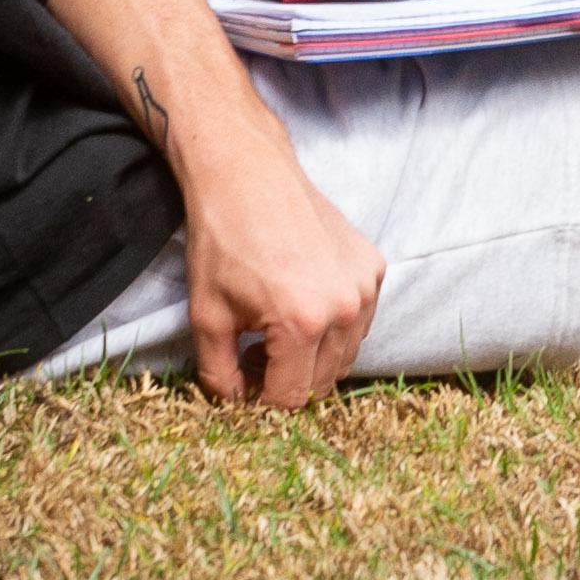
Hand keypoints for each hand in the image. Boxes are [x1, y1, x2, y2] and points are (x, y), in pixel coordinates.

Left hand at [179, 114, 383, 409]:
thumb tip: (239, 402)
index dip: (263, 401)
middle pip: (324, 381)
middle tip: (255, 356)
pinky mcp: (373, 266)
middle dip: (288, 380)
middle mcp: (345, 307)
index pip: (293, 397)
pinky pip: (360, 319)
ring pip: (347, 353)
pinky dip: (335, 326)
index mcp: (303, 323)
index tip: (244, 382)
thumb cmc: (222, 243)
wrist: (247, 176)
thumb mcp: (206, 318)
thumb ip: (220, 375)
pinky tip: (302, 304)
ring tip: (277, 332)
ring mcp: (365, 285)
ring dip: (314, 356)